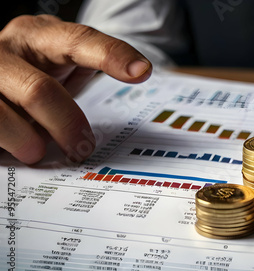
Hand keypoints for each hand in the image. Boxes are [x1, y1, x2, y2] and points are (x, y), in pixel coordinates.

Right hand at [0, 15, 151, 163]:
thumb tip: (137, 73)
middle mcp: (6, 50)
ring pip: (2, 117)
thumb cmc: (33, 71)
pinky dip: (8, 144)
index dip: (111, 55)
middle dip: (66, 126)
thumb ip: (87, 66)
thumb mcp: (60, 63)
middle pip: (39, 92)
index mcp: (38, 36)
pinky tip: (14, 146)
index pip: (79, 40)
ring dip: (26, 141)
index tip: (141, 71)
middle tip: (82, 147)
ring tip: (36, 151)